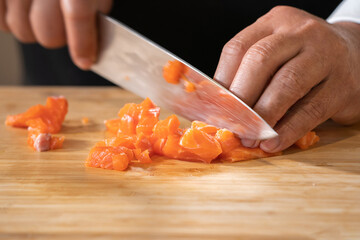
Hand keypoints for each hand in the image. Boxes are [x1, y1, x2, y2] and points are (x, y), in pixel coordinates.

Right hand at [0, 0, 112, 69]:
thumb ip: (95, 8)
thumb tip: (89, 48)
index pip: (77, 14)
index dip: (82, 43)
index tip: (85, 62)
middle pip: (47, 32)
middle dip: (57, 36)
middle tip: (60, 23)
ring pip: (22, 30)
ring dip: (33, 28)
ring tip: (39, 8)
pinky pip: (1, 22)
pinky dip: (10, 20)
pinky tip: (21, 5)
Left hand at [214, 6, 359, 151]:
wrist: (355, 56)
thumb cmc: (303, 60)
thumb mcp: (277, 53)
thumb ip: (250, 73)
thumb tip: (219, 108)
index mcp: (275, 22)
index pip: (238, 48)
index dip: (221, 81)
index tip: (212, 108)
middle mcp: (301, 33)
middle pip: (260, 60)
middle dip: (240, 98)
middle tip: (230, 124)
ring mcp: (325, 55)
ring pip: (287, 84)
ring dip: (263, 116)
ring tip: (250, 137)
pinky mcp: (344, 85)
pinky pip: (311, 110)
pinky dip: (288, 130)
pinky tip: (273, 143)